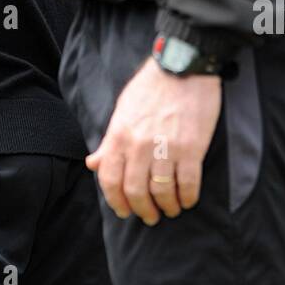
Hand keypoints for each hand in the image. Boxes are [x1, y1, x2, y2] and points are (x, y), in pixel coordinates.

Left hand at [85, 58, 221, 225]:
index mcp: (120, 135)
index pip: (110, 180)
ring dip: (167, 207)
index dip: (116, 202)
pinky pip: (188, 184)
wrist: (183, 67)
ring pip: (162, 192)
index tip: (125, 212)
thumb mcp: (122, 110)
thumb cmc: (151, 87)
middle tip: (150, 217)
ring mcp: (166, 148)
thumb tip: (93, 164)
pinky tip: (188, 200)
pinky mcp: (192, 148)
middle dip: (142, 210)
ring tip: (171, 209)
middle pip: (135, 192)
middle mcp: (139, 145)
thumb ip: (109, 141)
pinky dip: (188, 197)